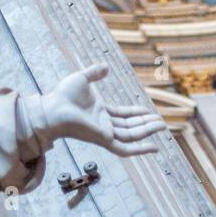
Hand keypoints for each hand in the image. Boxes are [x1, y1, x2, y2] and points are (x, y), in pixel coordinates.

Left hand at [36, 65, 165, 156]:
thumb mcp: (82, 78)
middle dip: (146, 124)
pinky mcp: (104, 140)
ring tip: (162, 127)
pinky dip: (140, 150)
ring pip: (131, 135)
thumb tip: (106, 67)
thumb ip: (94, 72)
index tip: (149, 111)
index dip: (136, 113)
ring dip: (147, 131)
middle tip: (161, 122)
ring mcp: (105, 133)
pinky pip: (125, 149)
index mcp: (99, 112)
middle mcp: (103, 124)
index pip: (122, 115)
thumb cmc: (62, 95)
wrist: (53, 108)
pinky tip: (154, 147)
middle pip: (130, 126)